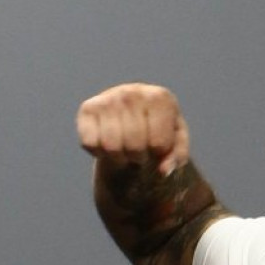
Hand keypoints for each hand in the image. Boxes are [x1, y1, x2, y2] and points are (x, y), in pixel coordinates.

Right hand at [75, 83, 189, 175]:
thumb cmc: (160, 132)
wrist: (135, 116)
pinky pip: (90, 144)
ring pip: (111, 148)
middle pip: (134, 147)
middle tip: (140, 151)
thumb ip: (177, 158)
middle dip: (139, 157)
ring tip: (126, 150)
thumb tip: (163, 171)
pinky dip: (100, 153)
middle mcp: (131, 93)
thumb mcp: (176, 144)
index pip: (159, 144)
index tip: (158, 146)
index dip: (159, 154)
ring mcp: (107, 98)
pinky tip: (108, 144)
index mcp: (159, 98)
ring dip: (120, 158)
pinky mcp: (87, 109)